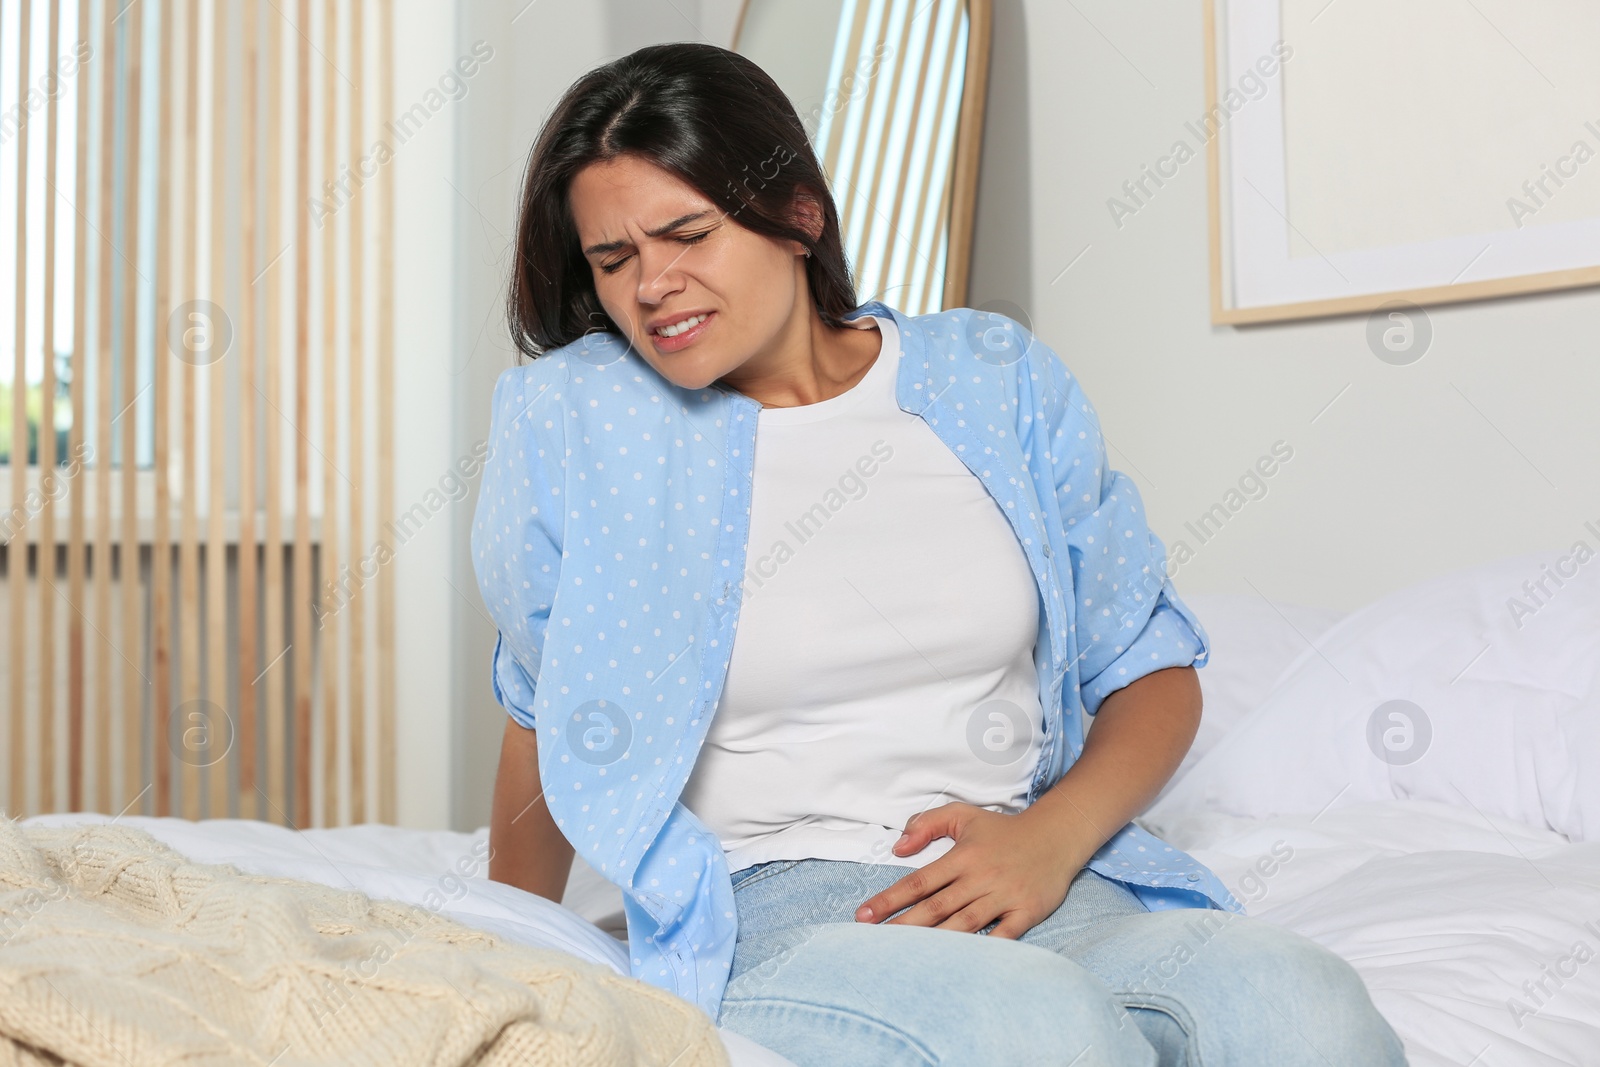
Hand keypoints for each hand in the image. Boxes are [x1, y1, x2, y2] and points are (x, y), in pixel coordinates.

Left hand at [854, 802, 1087, 939]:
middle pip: (936, 907)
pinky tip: (962, 964)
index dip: (889, 899)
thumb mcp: (963, 816)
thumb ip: (927, 824)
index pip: (919, 882)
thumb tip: (897, 847)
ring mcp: (1004, 897)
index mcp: (963, 857)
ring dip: (935, 941)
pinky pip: (1004, 937)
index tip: (864, 915)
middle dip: (902, 925)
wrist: (1056, 836)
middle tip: (872, 942)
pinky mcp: (1027, 912)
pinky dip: (986, 950)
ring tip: (905, 957)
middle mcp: (981, 878)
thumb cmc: (1003, 830)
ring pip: (964, 924)